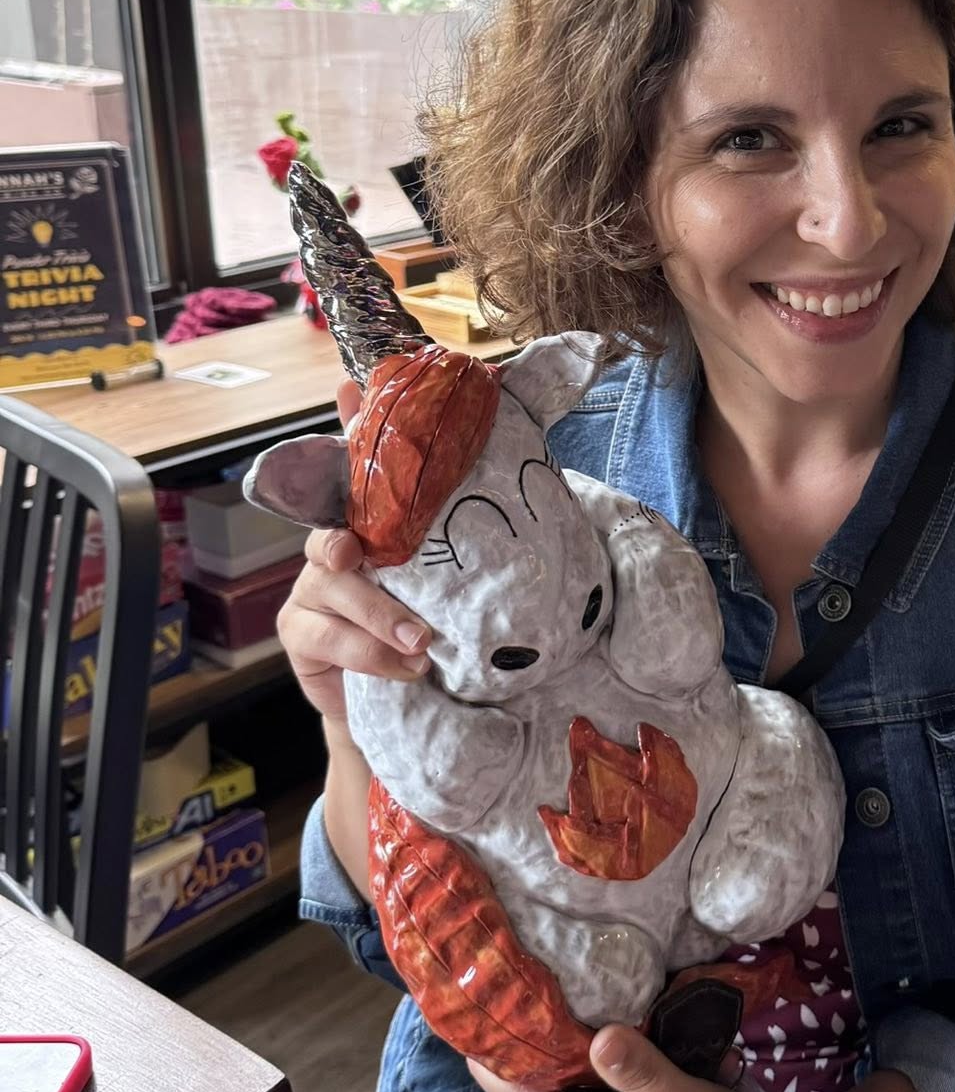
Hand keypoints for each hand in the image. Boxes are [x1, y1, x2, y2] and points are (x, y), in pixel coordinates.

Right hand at [275, 378, 432, 720]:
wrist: (402, 702)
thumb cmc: (429, 630)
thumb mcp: (451, 584)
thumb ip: (461, 537)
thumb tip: (516, 473)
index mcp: (370, 525)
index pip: (358, 469)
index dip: (350, 426)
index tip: (348, 389)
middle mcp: (333, 545)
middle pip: (333, 529)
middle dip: (345, 541)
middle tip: (356, 554)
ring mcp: (311, 587)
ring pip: (330, 583)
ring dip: (377, 614)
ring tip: (421, 641)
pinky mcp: (300, 631)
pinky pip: (327, 637)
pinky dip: (370, 652)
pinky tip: (407, 665)